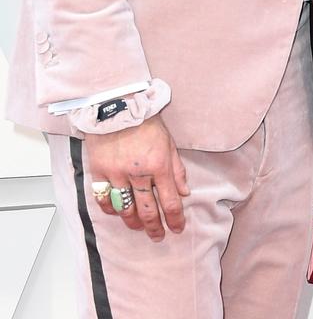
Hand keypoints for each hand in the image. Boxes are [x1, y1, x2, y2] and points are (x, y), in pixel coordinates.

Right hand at [86, 114, 189, 240]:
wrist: (117, 105)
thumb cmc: (146, 121)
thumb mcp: (169, 142)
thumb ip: (177, 169)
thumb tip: (184, 193)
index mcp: (159, 164)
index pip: (170, 201)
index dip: (175, 219)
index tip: (177, 229)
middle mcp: (138, 173)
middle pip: (148, 211)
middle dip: (155, 227)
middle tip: (158, 236)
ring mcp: (117, 174)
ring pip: (125, 209)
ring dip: (133, 223)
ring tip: (139, 228)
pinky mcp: (99, 171)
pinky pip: (103, 199)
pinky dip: (110, 210)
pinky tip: (117, 213)